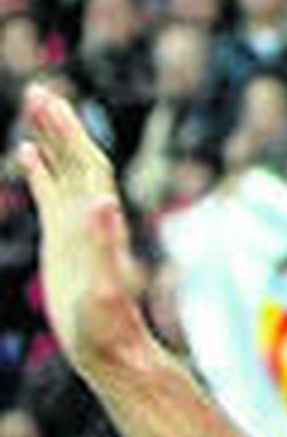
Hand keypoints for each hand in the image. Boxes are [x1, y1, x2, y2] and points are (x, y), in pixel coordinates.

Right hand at [18, 84, 151, 379]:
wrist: (110, 348)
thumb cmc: (108, 323)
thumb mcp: (105, 284)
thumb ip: (106, 243)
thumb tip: (105, 202)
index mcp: (99, 220)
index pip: (86, 166)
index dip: (70, 136)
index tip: (51, 103)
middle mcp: (91, 216)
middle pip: (77, 159)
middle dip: (59, 125)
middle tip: (39, 89)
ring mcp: (76, 225)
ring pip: (64, 171)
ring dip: (51, 138)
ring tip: (35, 104)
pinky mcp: (63, 240)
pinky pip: (50, 195)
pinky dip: (40, 171)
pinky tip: (27, 152)